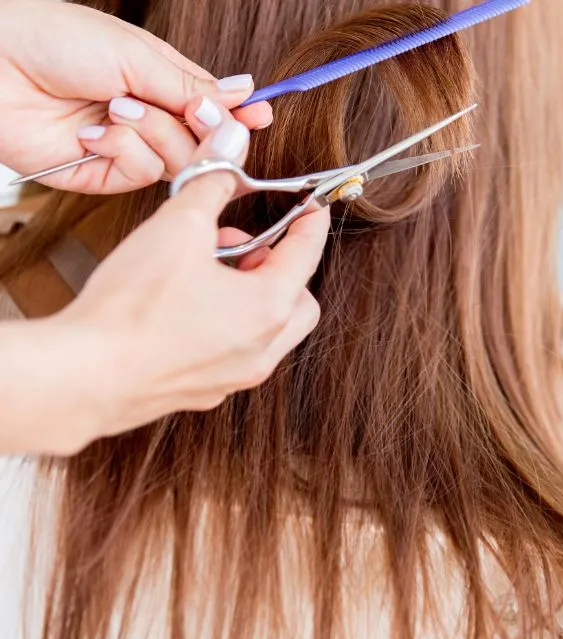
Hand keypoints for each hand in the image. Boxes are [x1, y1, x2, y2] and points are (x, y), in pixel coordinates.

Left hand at [0, 0, 271, 192]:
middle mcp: (151, 120)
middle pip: (206, 144)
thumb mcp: (137, 55)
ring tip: (116, 108)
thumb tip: (244, 94)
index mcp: (161, 83)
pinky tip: (94, 131)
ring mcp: (129, 149)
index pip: (215, 108)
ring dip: (153, 132)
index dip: (239, 117)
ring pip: (179, 162)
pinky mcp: (105, 176)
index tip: (261, 117)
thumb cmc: (55, 39)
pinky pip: (142, 174)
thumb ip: (193, 86)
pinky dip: (122, 149)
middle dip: (200, 128)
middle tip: (192, 113)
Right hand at [0, 115, 328, 455]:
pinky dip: (230, 326)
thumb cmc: (132, 309)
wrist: (88, 377)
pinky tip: (189, 308)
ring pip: (270, 332)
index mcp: (268, 308)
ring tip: (209, 272)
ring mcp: (236, 377)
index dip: (311, 223)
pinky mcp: (207, 391)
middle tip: (243, 247)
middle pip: (299, 302)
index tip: (311, 209)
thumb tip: (227, 160)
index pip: (307, 255)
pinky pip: (237, 353)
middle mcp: (262, 350)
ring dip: (254, 297)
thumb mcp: (176, 227)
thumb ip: (210, 188)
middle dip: (280, 268)